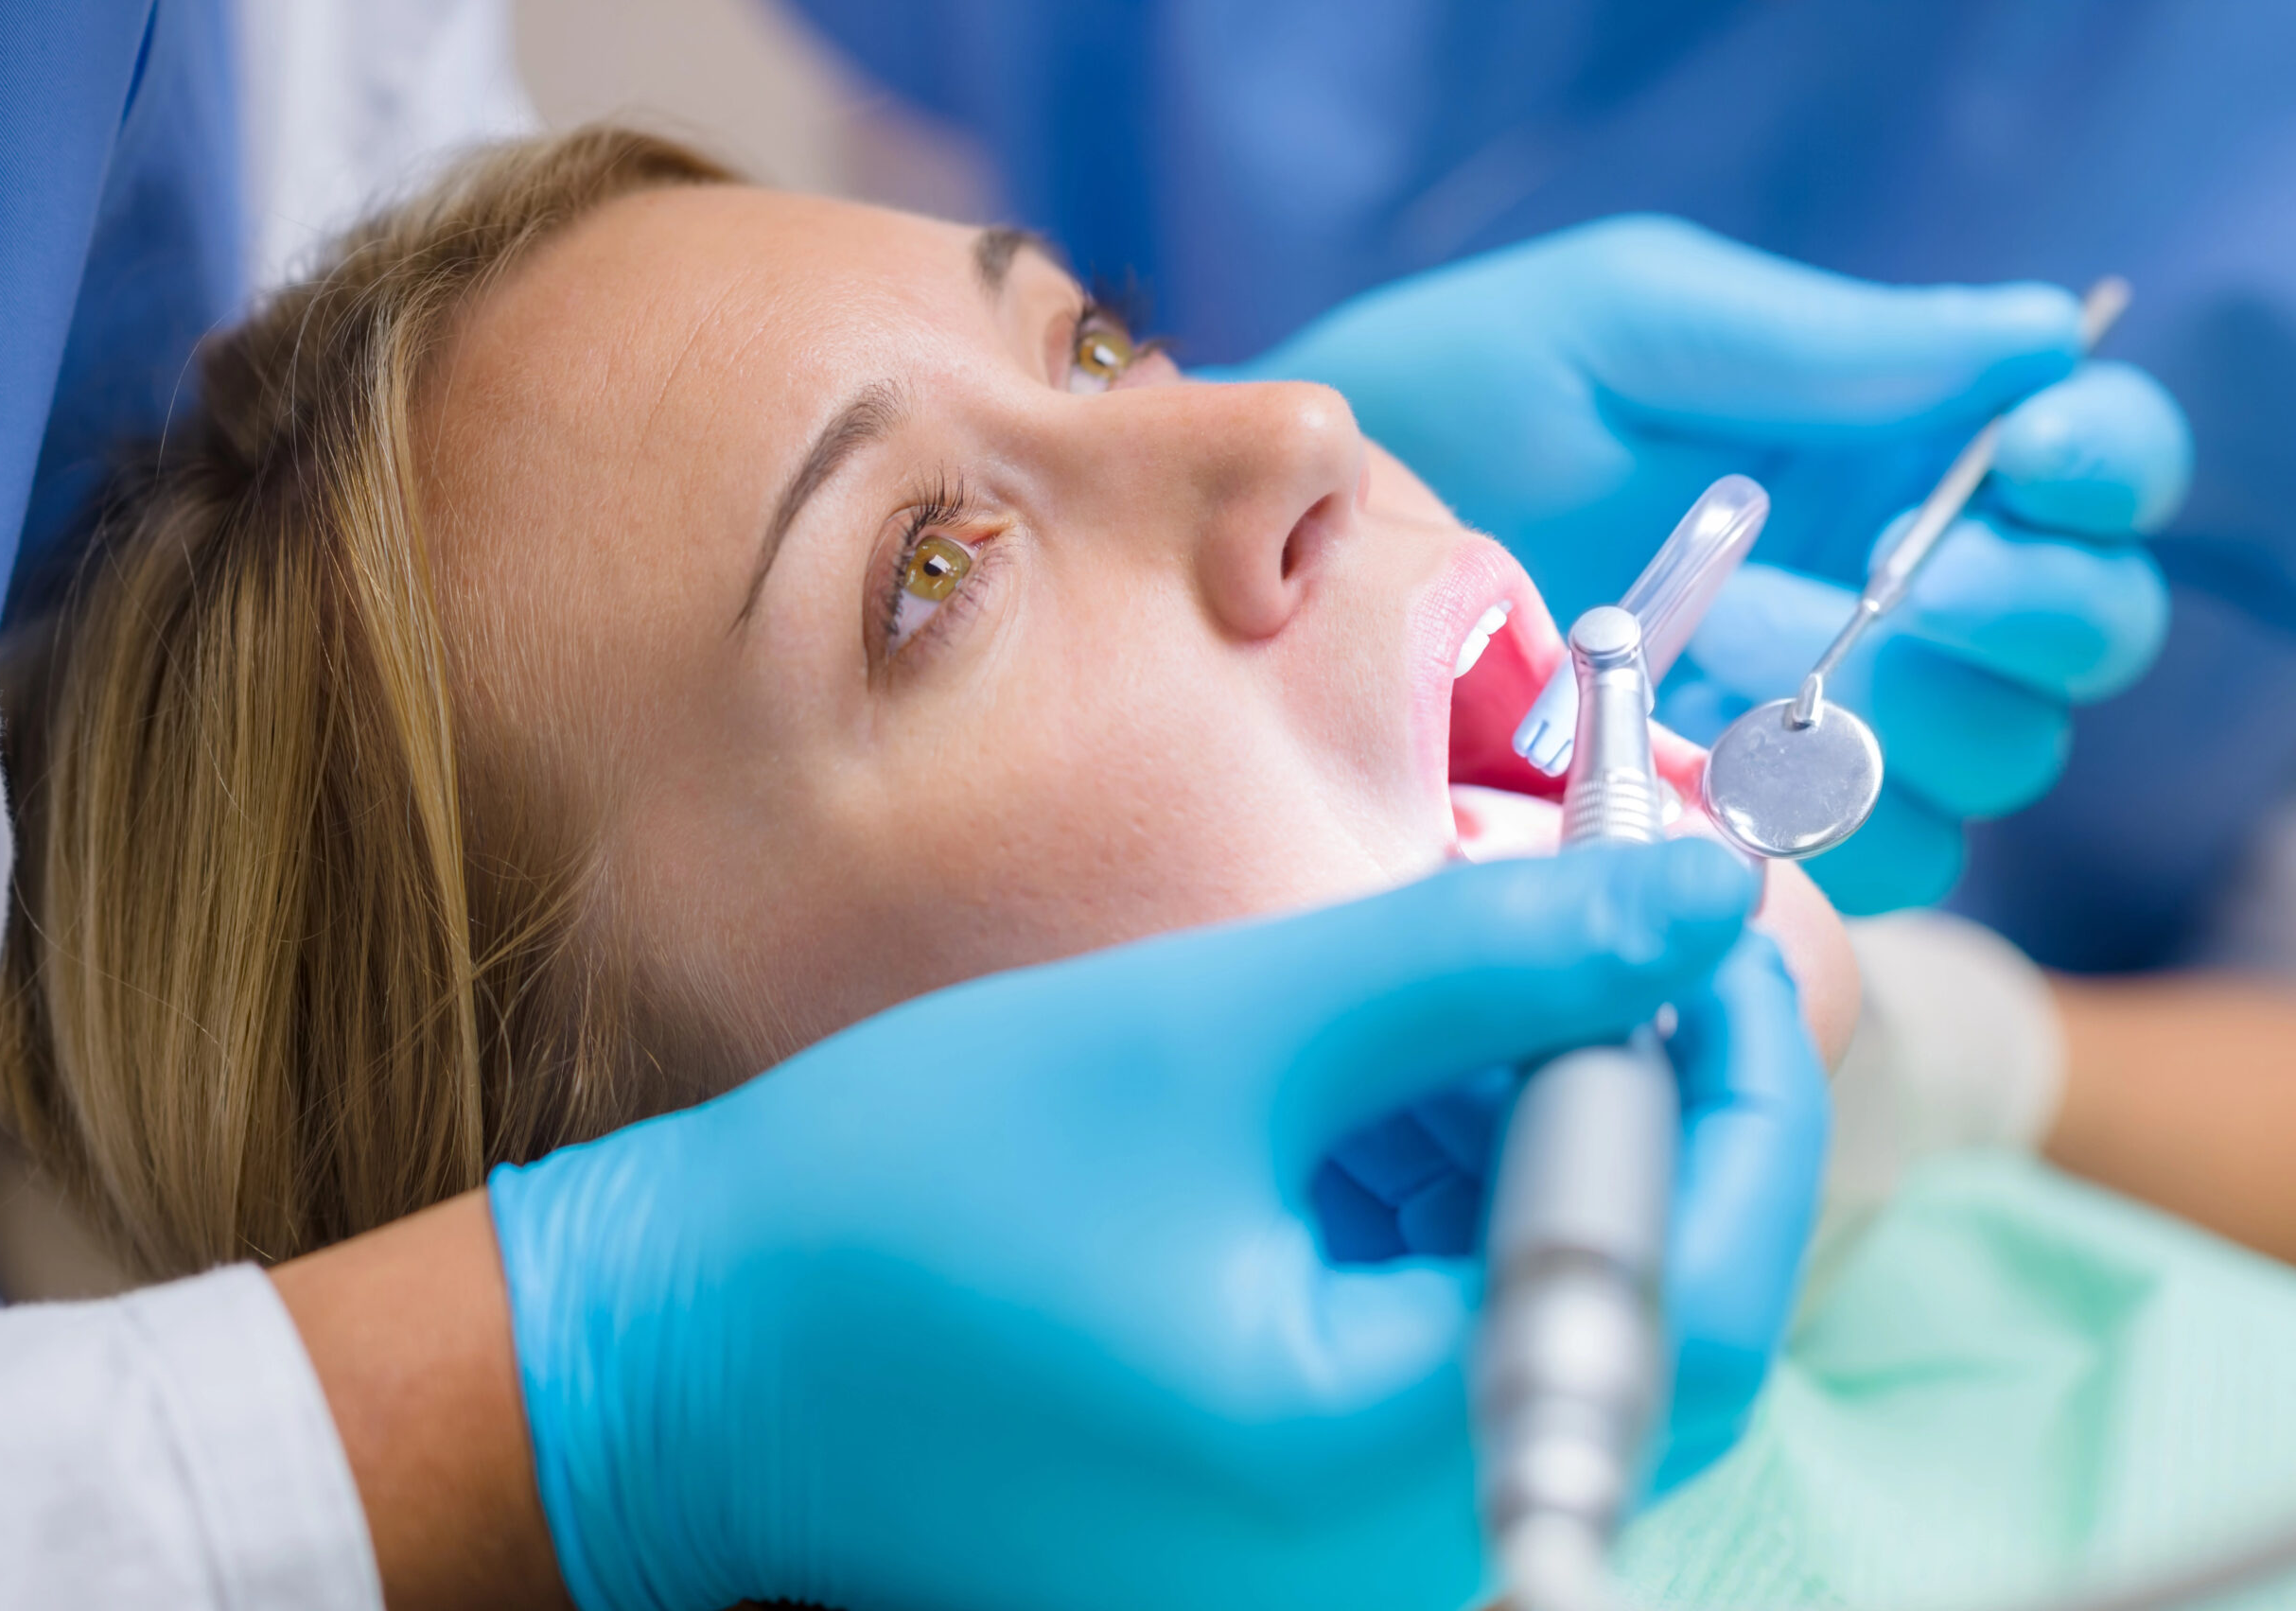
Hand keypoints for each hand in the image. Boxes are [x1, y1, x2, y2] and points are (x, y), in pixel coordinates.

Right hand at [487, 842, 1772, 1610]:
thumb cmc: (911, 1193)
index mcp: (1375, 1464)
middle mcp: (1387, 1558)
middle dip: (1622, 1094)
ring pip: (1533, 1324)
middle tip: (1570, 928)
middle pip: (1637, 1314)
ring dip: (1515, 1143)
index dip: (1741, 1074)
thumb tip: (1697, 893)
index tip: (1699, 909)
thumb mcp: (1217, 1034)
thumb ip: (1484, 960)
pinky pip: (1431, 1357)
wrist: (697, 1352)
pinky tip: (1346, 1106)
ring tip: (1415, 1006)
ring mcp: (1337, 1558)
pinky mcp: (1282, 1516)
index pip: (1700, 1289)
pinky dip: (1428, 1214)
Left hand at [1232, 215, 2191, 911]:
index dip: (2101, 462)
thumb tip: (2042, 335)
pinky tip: (1705, 755)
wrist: (1298, 551)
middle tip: (1892, 576)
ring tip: (1740, 655)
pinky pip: (1862, 862)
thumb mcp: (1621, 328)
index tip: (2029, 451)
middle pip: (2072, 634)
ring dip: (1895, 706)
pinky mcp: (1740, 839)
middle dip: (2013, 603)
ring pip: (1986, 758)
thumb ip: (1815, 342)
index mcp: (1886, 453)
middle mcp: (1884, 594)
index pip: (2084, 468)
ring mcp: (1817, 725)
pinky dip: (1816, 817)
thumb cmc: (1451, 399)